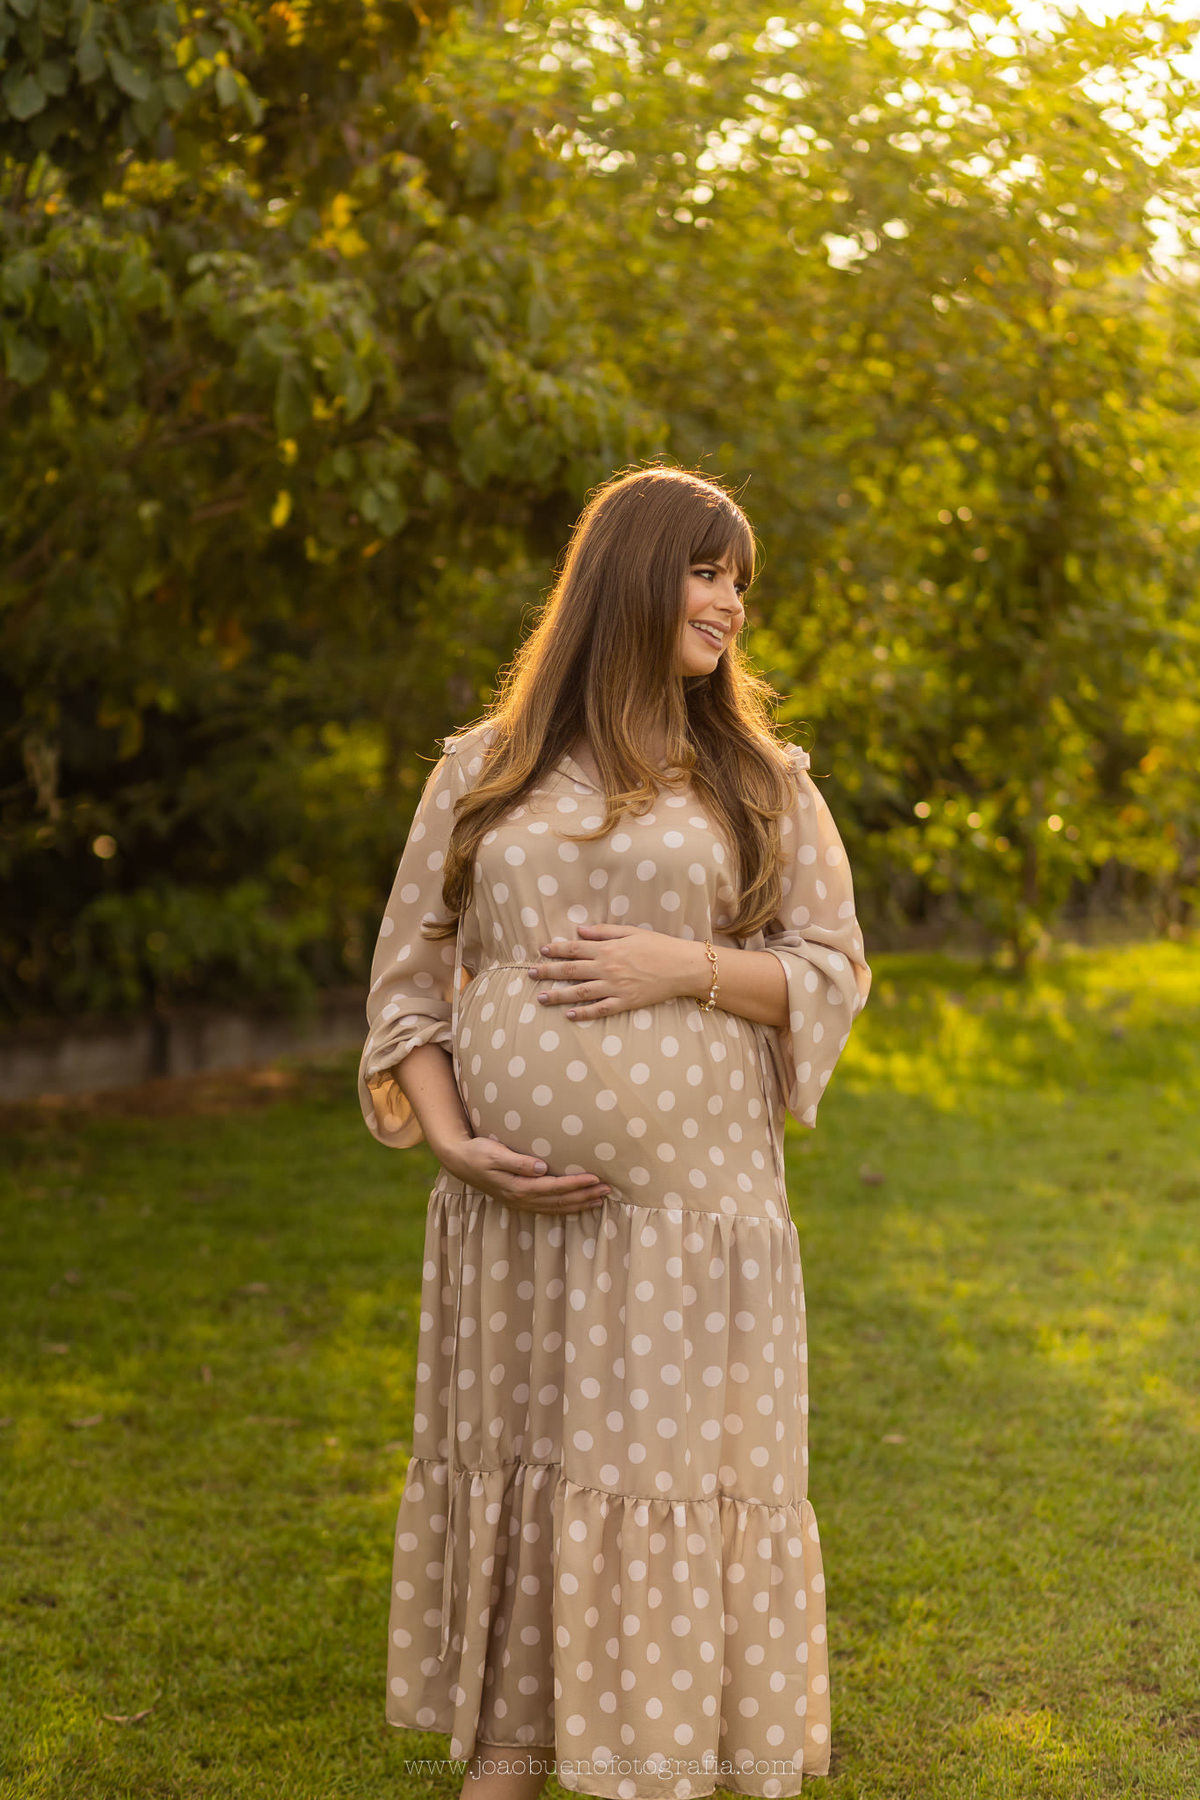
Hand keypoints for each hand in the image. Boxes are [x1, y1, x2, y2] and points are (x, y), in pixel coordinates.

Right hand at [439, 1133, 610, 1214]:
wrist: (459, 1160)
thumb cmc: (477, 1152)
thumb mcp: (495, 1153)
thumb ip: (518, 1162)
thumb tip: (542, 1167)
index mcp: (517, 1188)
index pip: (554, 1188)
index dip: (575, 1185)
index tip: (595, 1178)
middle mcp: (521, 1199)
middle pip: (559, 1202)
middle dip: (584, 1197)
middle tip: (607, 1191)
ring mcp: (520, 1202)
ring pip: (555, 1208)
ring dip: (579, 1205)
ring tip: (599, 1200)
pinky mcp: (519, 1200)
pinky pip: (547, 1209)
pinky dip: (565, 1208)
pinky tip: (577, 1205)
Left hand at [527, 922, 702, 1019]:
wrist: (682, 967)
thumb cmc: (659, 946)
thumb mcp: (631, 932)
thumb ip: (603, 931)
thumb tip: (579, 930)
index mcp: (608, 949)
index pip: (575, 949)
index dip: (556, 949)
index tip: (541, 951)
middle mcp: (608, 968)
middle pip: (571, 970)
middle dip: (548, 972)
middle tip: (530, 975)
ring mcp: (615, 987)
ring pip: (580, 992)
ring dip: (559, 995)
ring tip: (542, 997)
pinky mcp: (625, 1002)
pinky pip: (600, 1010)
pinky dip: (584, 1013)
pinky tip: (569, 1015)